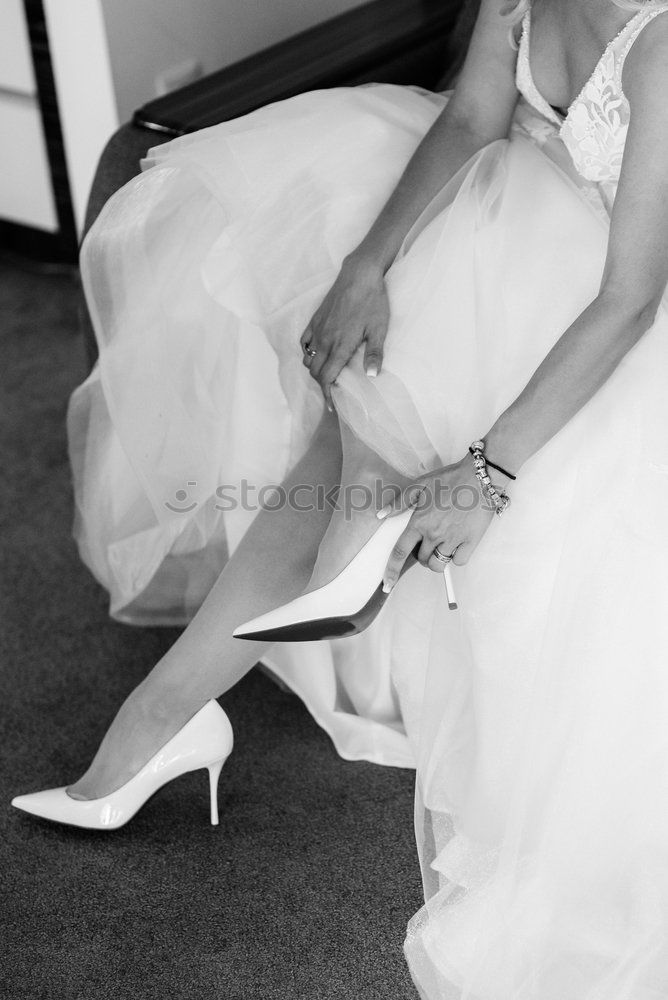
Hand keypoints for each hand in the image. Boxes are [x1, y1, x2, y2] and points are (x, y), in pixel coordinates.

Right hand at [300, 255, 389, 409]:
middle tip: (332, 393)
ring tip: (326, 374)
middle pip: (315, 371)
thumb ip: (374, 354)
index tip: (332, 405)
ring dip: (314, 370)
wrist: (359, 275)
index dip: (328, 394)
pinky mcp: (315, 320)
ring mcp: (318, 330)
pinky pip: (304, 343)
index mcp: (340, 346)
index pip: (327, 377)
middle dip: (321, 386)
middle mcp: (325, 340)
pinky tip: (316, 354)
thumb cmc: (372, 301)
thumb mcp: (379, 329)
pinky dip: (307, 353)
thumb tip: (372, 376)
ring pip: (307, 358)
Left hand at [378, 455, 498, 590]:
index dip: (391, 571)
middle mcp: (434, 534)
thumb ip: (399, 502)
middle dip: (421, 555)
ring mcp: (453, 539)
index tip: (387, 584)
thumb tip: (381, 515)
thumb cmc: (451, 479)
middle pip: (421, 560)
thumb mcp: (420, 485)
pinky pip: (458, 561)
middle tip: (428, 542)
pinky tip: (457, 544)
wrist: (480, 477)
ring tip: (441, 546)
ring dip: (436, 560)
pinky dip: (456, 557)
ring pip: (439, 564)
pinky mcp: (470, 542)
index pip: (400, 552)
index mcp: (419, 522)